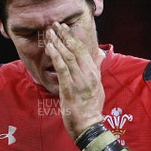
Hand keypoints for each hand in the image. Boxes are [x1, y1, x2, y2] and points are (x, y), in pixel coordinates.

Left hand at [44, 22, 104, 137]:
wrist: (89, 125)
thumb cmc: (91, 107)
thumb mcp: (98, 85)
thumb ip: (97, 68)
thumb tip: (101, 54)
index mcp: (93, 72)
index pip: (83, 50)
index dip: (72, 37)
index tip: (64, 28)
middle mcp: (88, 74)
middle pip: (75, 49)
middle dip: (64, 35)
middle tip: (54, 25)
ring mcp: (79, 81)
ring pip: (68, 56)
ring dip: (58, 43)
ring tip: (49, 33)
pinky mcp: (70, 88)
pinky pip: (62, 69)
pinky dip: (56, 56)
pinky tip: (50, 48)